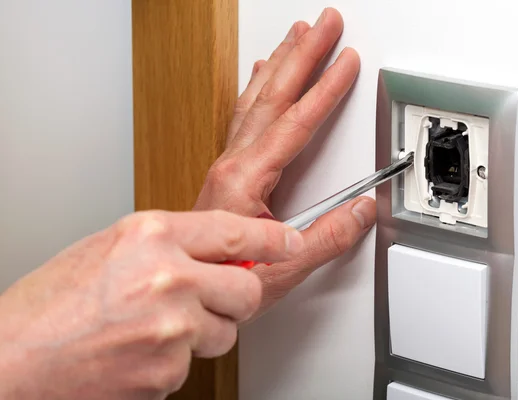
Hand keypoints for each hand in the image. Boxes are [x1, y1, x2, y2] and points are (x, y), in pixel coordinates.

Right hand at [0, 210, 303, 399]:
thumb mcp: (112, 247)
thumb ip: (171, 244)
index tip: (289, 241)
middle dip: (238, 295)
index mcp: (151, 235)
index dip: (272, 236)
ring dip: (203, 332)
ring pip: (227, 331)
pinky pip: (195, 363)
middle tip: (214, 298)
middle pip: (247, 287)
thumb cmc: (49, 304)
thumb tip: (219, 249)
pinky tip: (139, 351)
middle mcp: (168, 276)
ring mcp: (171, 326)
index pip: (236, 229)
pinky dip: (175, 361)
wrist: (10, 360)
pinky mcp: (169, 370)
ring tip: (155, 327)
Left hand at [194, 8, 376, 314]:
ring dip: (281, 62)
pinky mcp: (230, 168)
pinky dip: (258, 86)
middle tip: (326, 24)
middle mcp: (234, 163)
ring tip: (298, 34)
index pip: (294, 123)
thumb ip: (326, 239)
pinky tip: (263, 73)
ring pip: (258, 98)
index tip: (346, 62)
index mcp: (247, 179)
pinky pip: (245, 113)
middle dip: (303, 55)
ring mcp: (229, 162)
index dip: (325, 90)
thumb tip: (360, 211)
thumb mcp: (284, 267)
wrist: (190, 278)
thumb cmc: (225, 274)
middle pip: (273, 95)